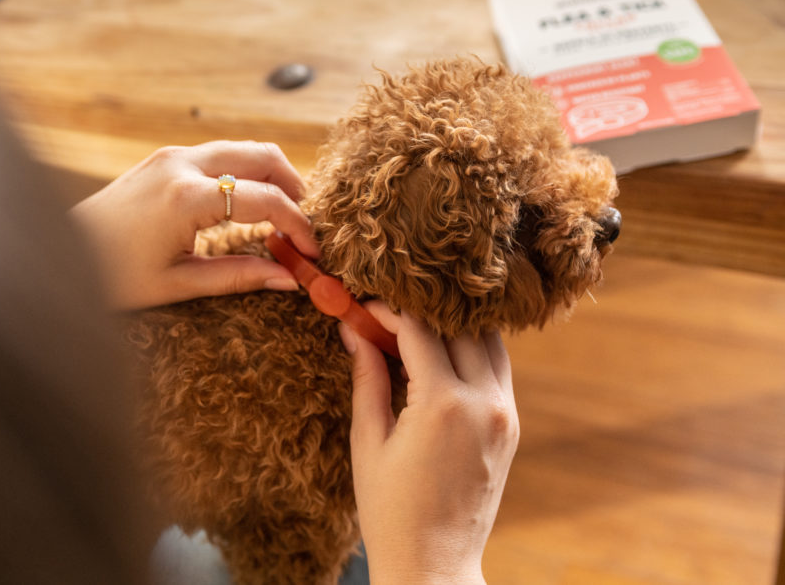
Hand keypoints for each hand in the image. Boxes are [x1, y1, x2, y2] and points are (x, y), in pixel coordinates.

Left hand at [71, 141, 319, 309]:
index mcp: (185, 198)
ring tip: (284, 215)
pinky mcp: (163, 157)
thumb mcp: (178, 283)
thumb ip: (239, 277)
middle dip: (295, 187)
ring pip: (243, 149)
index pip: (266, 200)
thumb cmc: (110, 275)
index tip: (313, 253)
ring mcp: (171, 155)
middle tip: (307, 224)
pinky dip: (244, 173)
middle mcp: (182, 165)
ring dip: (272, 176)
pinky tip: (248, 205)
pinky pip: (219, 155)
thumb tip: (290, 280)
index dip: (299, 226)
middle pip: (263, 156)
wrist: (57, 252)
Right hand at [343, 306, 518, 584]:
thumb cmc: (389, 510)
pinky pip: (497, 369)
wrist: (434, 565)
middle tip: (386, 316)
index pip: (418, 328)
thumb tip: (355, 329)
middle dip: (421, 312)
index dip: (387, 310)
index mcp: (443, 405)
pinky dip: (473, 351)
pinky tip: (441, 356)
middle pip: (459, 325)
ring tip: (415, 332)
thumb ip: (367, 377)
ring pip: (489, 341)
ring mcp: (504, 414)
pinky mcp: (511, 426)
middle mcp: (483, 402)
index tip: (362, 306)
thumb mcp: (368, 441)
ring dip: (453, 327)